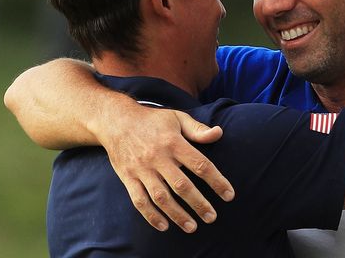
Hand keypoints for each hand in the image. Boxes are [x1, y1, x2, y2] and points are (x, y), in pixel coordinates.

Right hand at [96, 105, 234, 232]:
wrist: (116, 120)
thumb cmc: (152, 120)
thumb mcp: (177, 118)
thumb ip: (198, 129)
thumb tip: (219, 133)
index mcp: (174, 142)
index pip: (200, 165)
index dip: (216, 181)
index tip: (228, 195)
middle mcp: (158, 157)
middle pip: (182, 185)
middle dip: (199, 204)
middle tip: (212, 217)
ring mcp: (142, 169)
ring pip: (161, 197)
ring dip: (177, 214)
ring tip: (192, 227)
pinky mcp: (128, 177)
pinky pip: (139, 200)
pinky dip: (151, 215)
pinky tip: (164, 226)